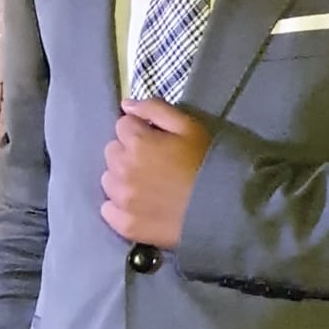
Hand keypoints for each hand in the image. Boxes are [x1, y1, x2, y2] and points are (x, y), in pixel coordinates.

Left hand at [100, 98, 211, 246]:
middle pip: (112, 151)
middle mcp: (122, 169)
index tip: (154, 140)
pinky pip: (107, 210)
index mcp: (137, 143)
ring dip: (121, 178)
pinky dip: (118, 206)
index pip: (122, 125)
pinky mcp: (125, 224)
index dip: (139, 130)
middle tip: (152, 163)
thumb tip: (125, 105)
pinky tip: (138, 206)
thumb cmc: (206, 162)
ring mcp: (121, 199)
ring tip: (146, 185)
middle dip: (127, 152)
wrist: (221, 208)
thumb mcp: (188, 126)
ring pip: (108, 180)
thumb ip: (154, 109)